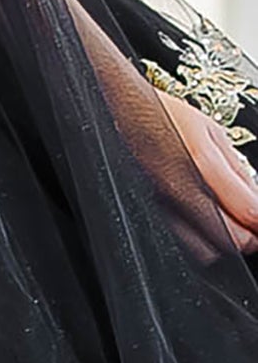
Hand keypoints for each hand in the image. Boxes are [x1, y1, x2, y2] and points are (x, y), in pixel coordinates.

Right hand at [155, 89, 257, 254]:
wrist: (119, 110)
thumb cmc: (162, 114)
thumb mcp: (212, 132)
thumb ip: (239, 170)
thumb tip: (256, 199)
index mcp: (201, 162)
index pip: (249, 212)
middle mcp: (179, 188)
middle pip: (231, 241)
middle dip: (249, 235)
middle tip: (252, 224)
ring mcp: (161, 204)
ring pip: (205, 251)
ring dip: (223, 242)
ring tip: (229, 224)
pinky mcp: (149, 211)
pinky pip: (181, 242)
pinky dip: (198, 240)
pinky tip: (203, 223)